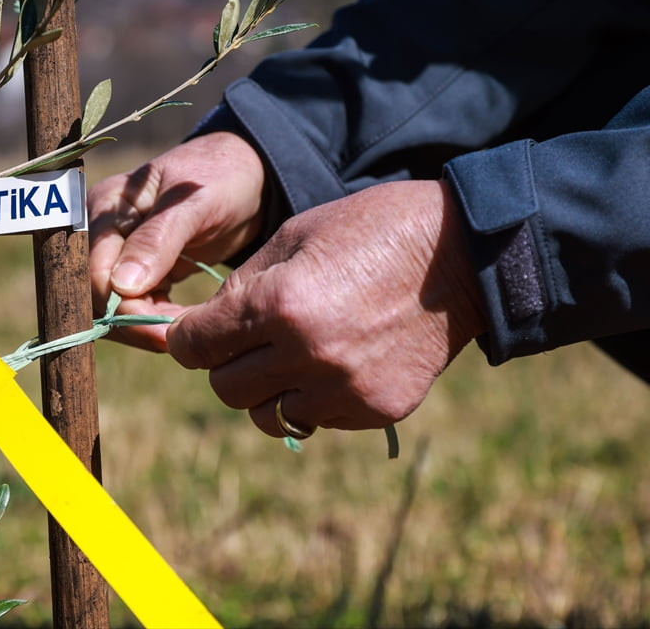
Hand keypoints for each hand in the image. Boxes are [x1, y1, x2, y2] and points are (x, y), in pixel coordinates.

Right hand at [88, 132, 266, 350]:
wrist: (245, 175)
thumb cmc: (220, 175)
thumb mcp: (194, 202)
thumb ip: (158, 239)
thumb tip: (121, 286)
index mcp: (105, 208)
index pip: (95, 271)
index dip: (122, 307)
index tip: (163, 330)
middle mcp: (102, 233)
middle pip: (96, 296)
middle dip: (133, 322)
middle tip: (180, 339)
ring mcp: (117, 254)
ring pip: (112, 309)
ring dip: (145, 326)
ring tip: (187, 332)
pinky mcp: (137, 272)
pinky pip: (134, 308)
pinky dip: (155, 321)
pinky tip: (184, 324)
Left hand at [166, 180, 485, 436]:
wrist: (463, 254)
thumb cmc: (369, 231)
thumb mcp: (293, 238)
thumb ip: (240, 288)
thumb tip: (196, 328)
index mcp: (278, 304)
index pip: (195, 346)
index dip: (186, 338)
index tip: (193, 332)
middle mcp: (307, 354)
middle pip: (224, 387)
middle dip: (224, 363)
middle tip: (245, 339)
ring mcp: (343, 389)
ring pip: (265, 414)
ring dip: (264, 389)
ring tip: (289, 354)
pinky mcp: (375, 410)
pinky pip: (316, 419)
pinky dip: (311, 398)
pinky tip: (334, 361)